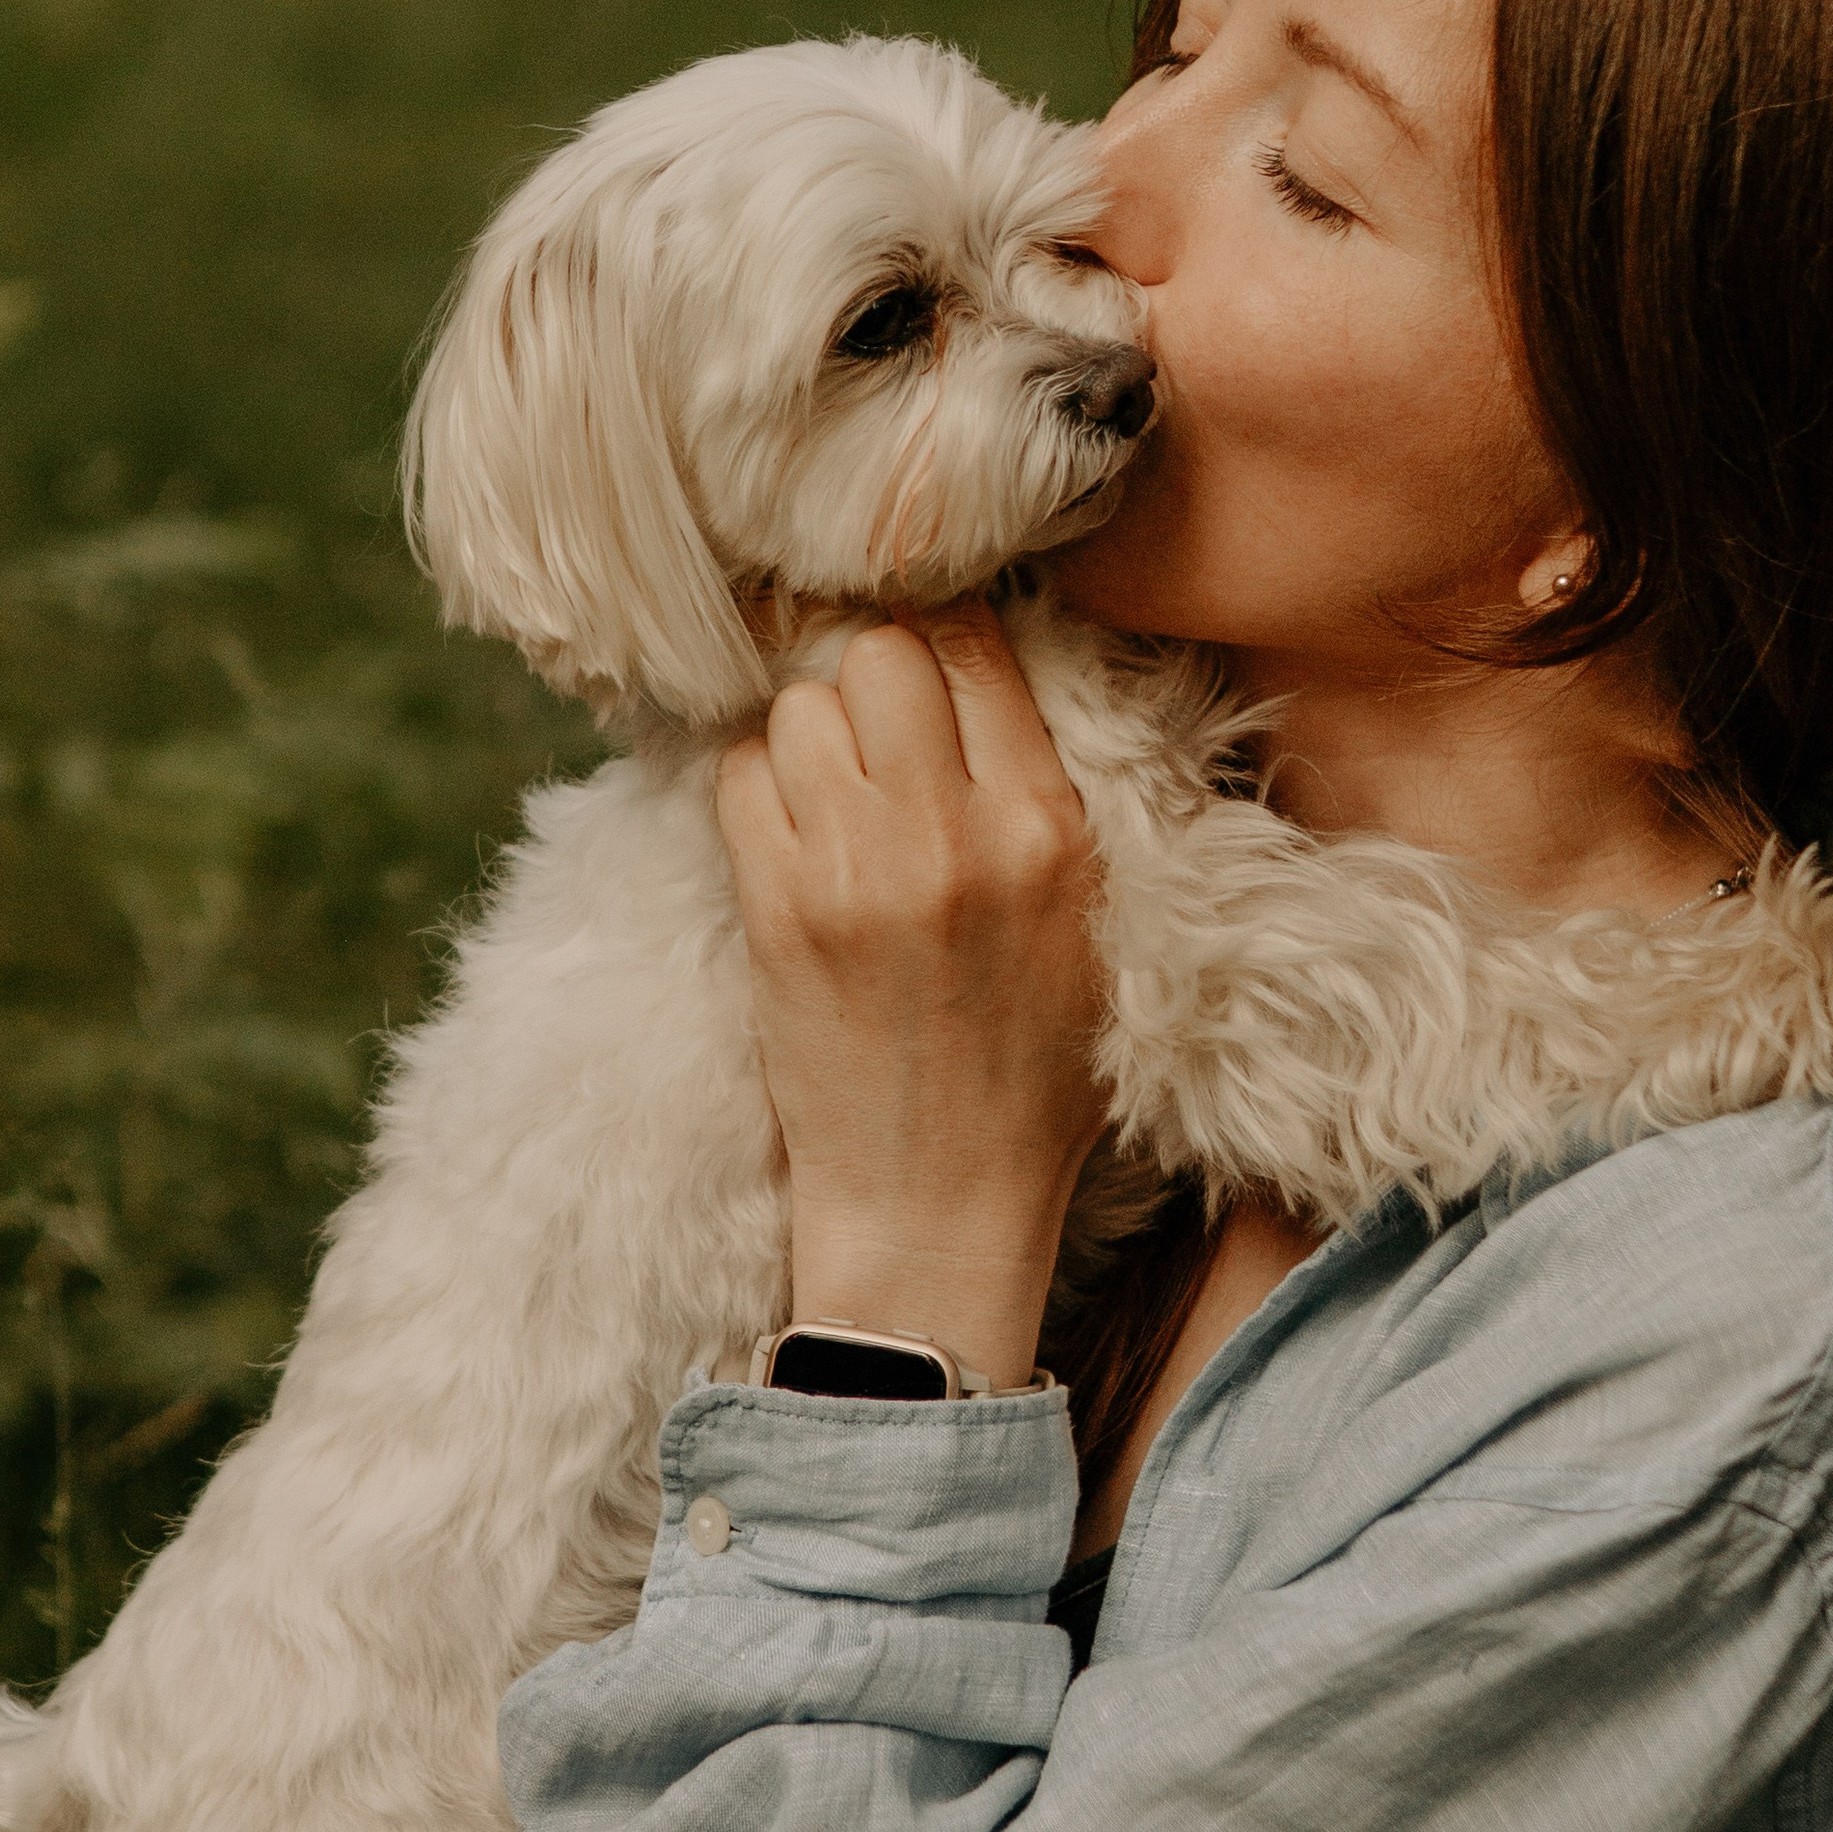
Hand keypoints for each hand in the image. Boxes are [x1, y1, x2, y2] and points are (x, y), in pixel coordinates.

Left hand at [715, 598, 1105, 1391]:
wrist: (939, 1202)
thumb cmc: (1030, 1070)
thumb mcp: (1091, 921)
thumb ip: (1046, 794)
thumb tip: (981, 672)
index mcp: (1048, 826)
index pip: (977, 646)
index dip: (940, 629)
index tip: (923, 652)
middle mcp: (954, 832)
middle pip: (881, 649)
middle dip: (870, 669)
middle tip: (872, 718)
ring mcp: (857, 870)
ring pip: (802, 704)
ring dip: (809, 729)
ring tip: (831, 785)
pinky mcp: (778, 912)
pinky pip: (741, 774)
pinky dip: (756, 783)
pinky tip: (787, 828)